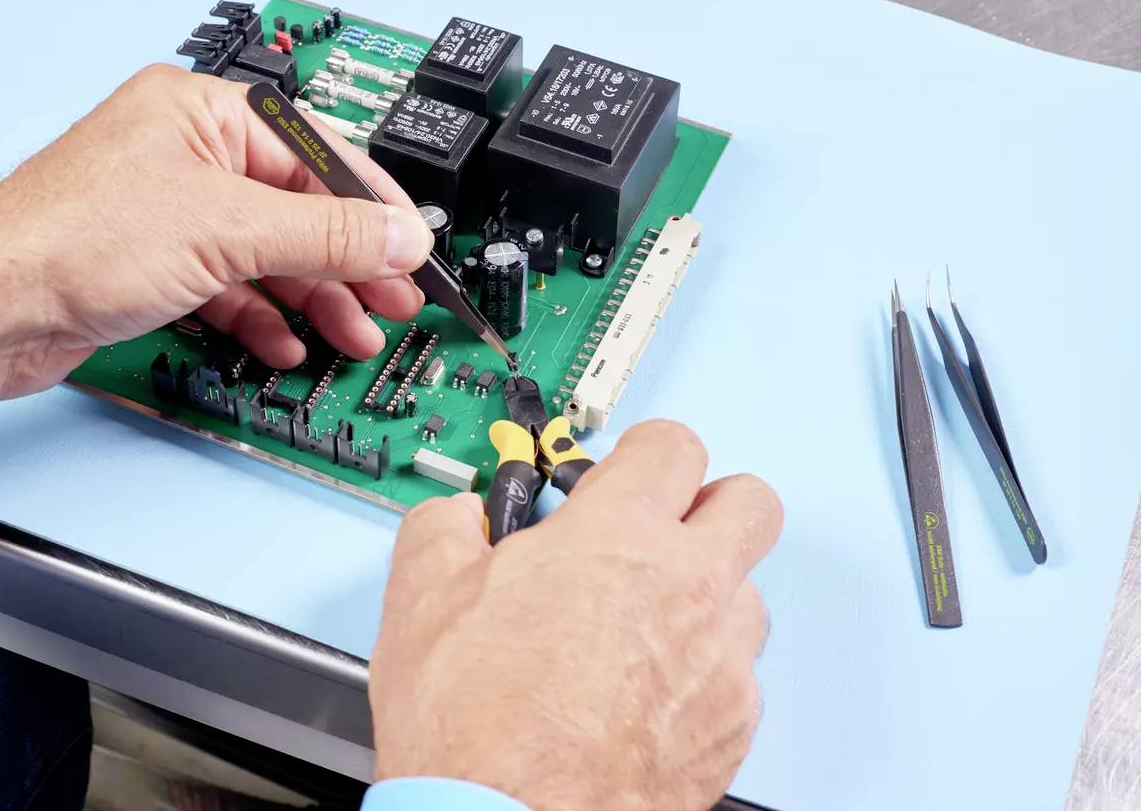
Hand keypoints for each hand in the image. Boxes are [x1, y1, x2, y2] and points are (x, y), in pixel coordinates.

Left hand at [0, 64, 431, 459]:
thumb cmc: (68, 241)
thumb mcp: (227, 228)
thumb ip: (326, 233)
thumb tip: (398, 235)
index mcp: (202, 114)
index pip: (317, 153)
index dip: (372, 207)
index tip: (411, 249)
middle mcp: (188, 156)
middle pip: (298, 210)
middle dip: (348, 264)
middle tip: (394, 301)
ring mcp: (172, 214)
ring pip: (268, 256)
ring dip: (313, 300)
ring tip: (353, 333)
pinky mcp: (156, 266)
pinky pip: (231, 288)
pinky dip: (262, 318)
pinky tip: (284, 344)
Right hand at [369, 420, 782, 809]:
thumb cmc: (475, 729)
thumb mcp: (421, 596)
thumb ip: (447, 525)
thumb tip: (458, 517)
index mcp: (618, 535)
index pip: (674, 445)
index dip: (644, 452)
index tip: (624, 472)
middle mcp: (688, 586)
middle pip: (751, 502)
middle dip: (710, 503)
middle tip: (662, 527)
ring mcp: (720, 659)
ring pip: (750, 592)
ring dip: (707, 593)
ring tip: (644, 622)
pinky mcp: (733, 726)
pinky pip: (740, 673)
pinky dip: (703, 670)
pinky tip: (647, 691)